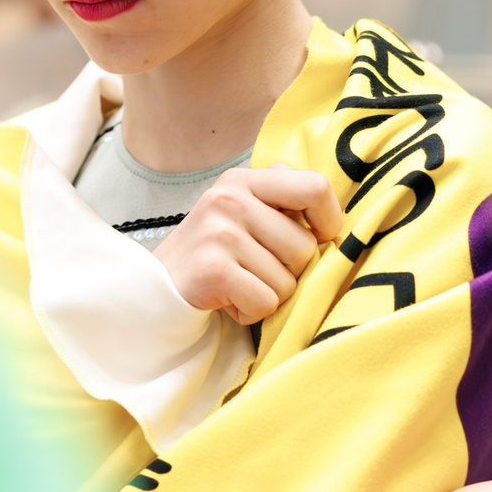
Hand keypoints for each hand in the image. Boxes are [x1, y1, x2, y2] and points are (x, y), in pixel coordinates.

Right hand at [153, 165, 344, 323]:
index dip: (329, 220)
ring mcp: (220, 232)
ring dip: (268, 294)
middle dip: (288, 271)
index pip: (316, 187)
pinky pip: (266, 302)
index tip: (318, 238)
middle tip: (252, 270)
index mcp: (243, 180)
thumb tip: (338, 224)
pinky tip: (227, 300)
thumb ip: (282, 204)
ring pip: (288, 281)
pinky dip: (250, 312)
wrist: (153, 288)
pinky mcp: (214, 270)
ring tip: (237, 283)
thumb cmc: (212, 255)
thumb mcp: (242, 213)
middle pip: (305, 247)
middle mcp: (231, 198)